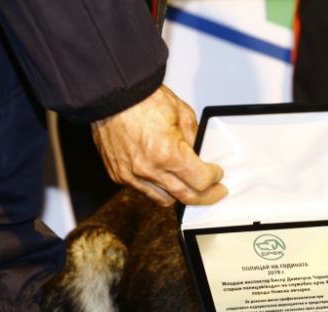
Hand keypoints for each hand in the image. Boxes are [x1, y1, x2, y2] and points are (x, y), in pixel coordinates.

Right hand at [91, 85, 226, 206]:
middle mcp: (148, 169)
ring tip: (189, 184)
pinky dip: (159, 187)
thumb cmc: (141, 100)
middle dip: (206, 196)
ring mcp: (131, 175)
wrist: (110, 95)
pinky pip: (145, 191)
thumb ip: (196, 140)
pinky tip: (166, 176)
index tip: (217, 174)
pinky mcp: (119, 176)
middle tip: (215, 191)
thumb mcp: (182, 113)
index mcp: (167, 153)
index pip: (200, 181)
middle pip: (186, 197)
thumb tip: (204, 157)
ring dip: (181, 194)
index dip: (214, 179)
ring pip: (166, 200)